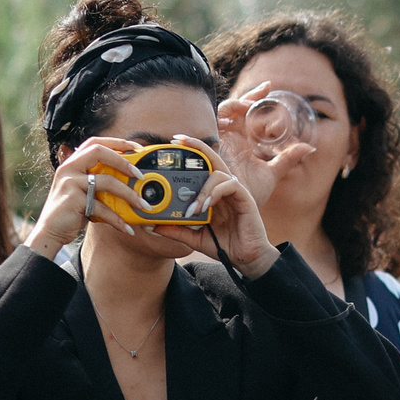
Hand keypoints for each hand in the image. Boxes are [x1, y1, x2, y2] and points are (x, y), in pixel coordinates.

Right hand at [28, 136, 138, 259]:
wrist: (50, 232)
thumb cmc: (72, 211)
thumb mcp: (85, 192)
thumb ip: (100, 182)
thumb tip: (132, 182)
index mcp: (73, 163)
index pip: (95, 142)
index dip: (117, 142)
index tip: (138, 148)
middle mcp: (69, 168)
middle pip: (98, 152)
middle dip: (123, 161)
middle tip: (140, 175)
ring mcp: (70, 183)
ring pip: (106, 181)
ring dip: (129, 194)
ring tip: (143, 205)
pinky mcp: (73, 201)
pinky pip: (102, 207)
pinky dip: (117, 219)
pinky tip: (127, 227)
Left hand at [149, 137, 281, 276]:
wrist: (246, 259)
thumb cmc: (224, 245)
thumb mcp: (194, 238)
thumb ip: (176, 231)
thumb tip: (153, 226)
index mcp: (213, 194)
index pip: (202, 167)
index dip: (190, 152)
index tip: (172, 144)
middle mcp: (224, 189)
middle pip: (213, 159)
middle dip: (196, 146)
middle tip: (177, 141)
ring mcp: (235, 192)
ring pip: (218, 173)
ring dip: (202, 189)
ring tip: (194, 209)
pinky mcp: (245, 198)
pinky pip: (229, 186)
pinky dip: (215, 193)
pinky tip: (206, 206)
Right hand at [213, 82, 318, 204]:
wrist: (235, 212)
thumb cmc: (249, 196)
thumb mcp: (272, 174)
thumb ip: (288, 159)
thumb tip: (309, 147)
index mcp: (243, 142)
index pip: (249, 114)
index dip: (257, 99)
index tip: (271, 88)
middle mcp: (231, 138)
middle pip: (237, 109)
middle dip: (250, 96)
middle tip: (267, 88)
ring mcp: (220, 142)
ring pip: (223, 112)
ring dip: (236, 105)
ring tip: (250, 104)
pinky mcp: (210, 148)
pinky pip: (212, 124)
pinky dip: (222, 116)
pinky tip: (235, 116)